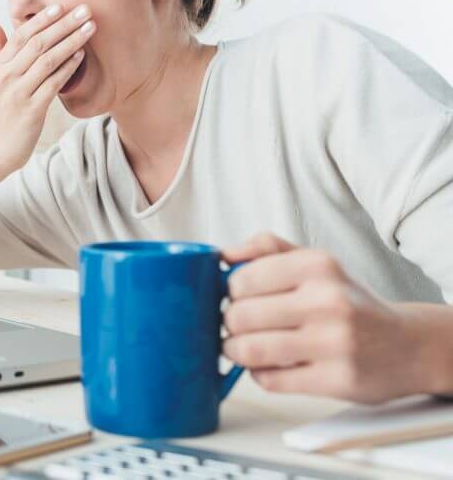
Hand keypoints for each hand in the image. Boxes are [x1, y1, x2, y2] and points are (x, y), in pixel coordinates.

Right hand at [0, 3, 94, 173]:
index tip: (61, 5)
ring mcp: (19, 93)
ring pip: (48, 61)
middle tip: (84, 9)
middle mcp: (7, 76)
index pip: (21, 35)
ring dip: (71, 42)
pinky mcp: (32, 110)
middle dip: (63, 24)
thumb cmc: (2, 109)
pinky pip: (53, 84)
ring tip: (90, 28)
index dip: (42, 19)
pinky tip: (82, 55)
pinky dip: (68, 68)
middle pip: (37, 43)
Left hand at [222, 233, 431, 403]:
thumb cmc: (349, 302)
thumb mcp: (315, 263)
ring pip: (249, 350)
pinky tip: (272, 365)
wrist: (407, 345)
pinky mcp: (337, 380)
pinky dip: (260, 374)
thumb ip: (267, 249)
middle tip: (237, 325)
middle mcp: (329, 301)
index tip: (237, 298)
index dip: (230, 293)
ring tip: (242, 346)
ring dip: (235, 350)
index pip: (241, 280)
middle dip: (229, 323)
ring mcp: (335, 343)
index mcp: (318, 266)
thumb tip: (223, 254)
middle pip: (240, 316)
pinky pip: (270, 380)